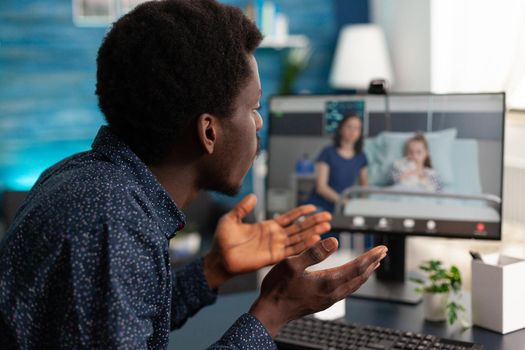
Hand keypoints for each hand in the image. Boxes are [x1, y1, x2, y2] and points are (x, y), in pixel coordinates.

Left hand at [203, 194, 330, 288]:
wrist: (218, 258)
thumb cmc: (223, 240)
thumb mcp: (231, 219)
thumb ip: (242, 208)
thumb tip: (252, 196)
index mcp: (267, 226)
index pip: (288, 218)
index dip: (301, 212)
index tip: (313, 206)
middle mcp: (275, 237)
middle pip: (299, 227)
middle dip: (313, 222)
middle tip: (328, 216)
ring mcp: (275, 247)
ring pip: (299, 238)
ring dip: (313, 232)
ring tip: (327, 226)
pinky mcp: (273, 257)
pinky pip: (292, 250)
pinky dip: (304, 245)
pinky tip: (314, 239)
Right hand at [249, 239, 387, 336]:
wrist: (270, 313)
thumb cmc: (278, 288)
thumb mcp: (292, 264)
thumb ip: (314, 252)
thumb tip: (335, 241)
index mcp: (327, 282)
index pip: (356, 268)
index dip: (370, 257)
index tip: (381, 248)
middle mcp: (332, 292)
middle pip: (359, 277)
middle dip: (372, 264)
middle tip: (382, 252)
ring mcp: (328, 299)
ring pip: (354, 285)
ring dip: (365, 273)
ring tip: (372, 264)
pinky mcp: (322, 302)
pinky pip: (345, 289)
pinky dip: (354, 280)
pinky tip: (351, 278)